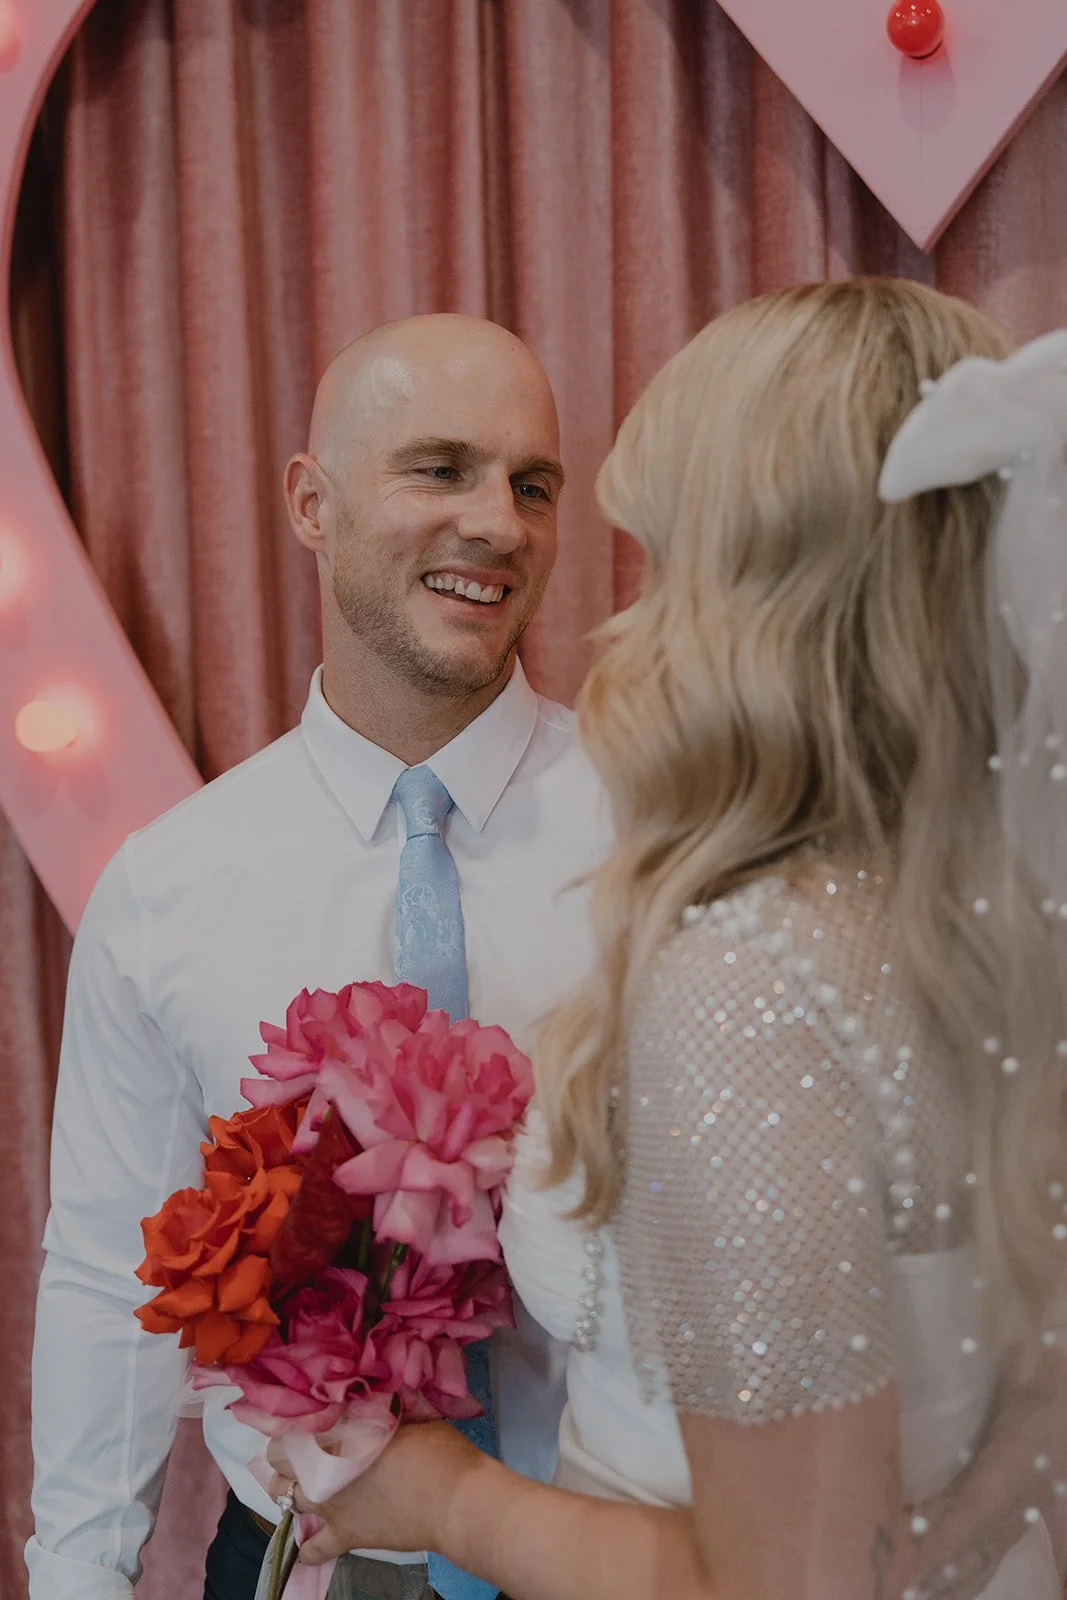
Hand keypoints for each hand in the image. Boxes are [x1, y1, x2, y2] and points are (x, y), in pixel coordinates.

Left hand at [268, 1421, 486, 1566]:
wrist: (455, 1500)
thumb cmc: (440, 1451)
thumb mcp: (415, 1414)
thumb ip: (389, 1406)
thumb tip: (381, 1390)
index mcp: (344, 1428)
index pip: (303, 1419)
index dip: (303, 1417)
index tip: (309, 1415)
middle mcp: (327, 1463)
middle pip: (285, 1456)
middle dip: (288, 1450)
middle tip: (301, 1447)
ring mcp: (331, 1503)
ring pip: (287, 1496)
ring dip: (287, 1488)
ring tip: (297, 1484)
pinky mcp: (346, 1535)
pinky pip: (314, 1549)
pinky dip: (307, 1548)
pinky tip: (307, 1542)